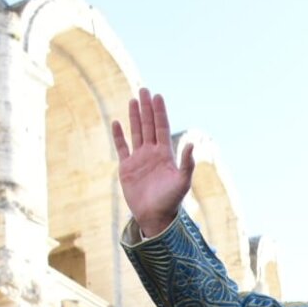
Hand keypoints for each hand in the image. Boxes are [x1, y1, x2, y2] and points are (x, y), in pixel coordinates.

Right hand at [111, 88, 194, 236]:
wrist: (155, 217)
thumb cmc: (171, 201)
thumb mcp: (182, 182)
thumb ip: (187, 163)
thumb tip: (191, 144)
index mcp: (166, 154)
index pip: (162, 128)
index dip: (159, 112)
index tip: (157, 96)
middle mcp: (152, 153)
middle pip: (149, 126)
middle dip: (147, 108)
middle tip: (144, 90)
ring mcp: (139, 159)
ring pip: (136, 133)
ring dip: (135, 117)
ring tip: (133, 100)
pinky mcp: (127, 168)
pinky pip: (122, 148)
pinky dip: (118, 136)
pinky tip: (116, 123)